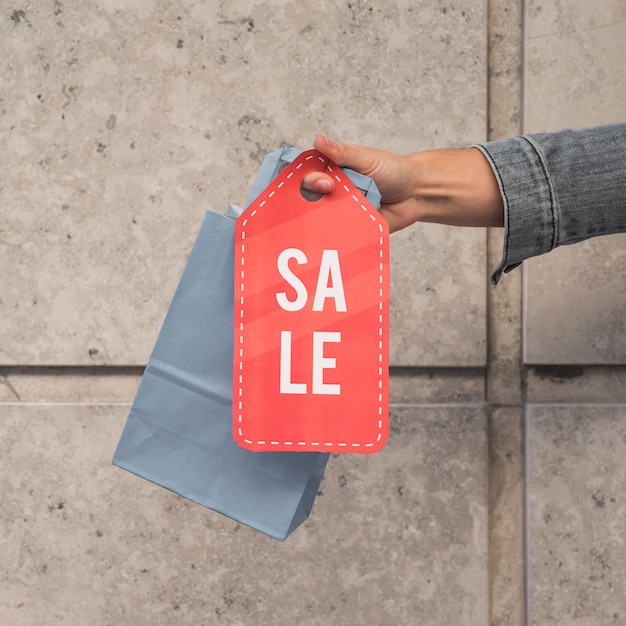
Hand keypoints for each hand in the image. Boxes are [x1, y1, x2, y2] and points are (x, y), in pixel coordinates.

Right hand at [303, 135, 503, 231]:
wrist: (416, 195)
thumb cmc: (393, 171)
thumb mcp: (367, 158)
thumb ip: (341, 153)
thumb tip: (318, 140)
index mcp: (333, 170)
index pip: (308, 173)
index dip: (308, 177)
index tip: (323, 180)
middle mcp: (332, 190)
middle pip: (308, 196)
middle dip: (315, 194)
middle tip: (330, 188)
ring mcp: (339, 210)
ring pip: (320, 216)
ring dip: (325, 215)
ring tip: (338, 210)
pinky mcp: (349, 227)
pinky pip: (338, 232)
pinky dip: (337, 231)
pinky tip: (340, 230)